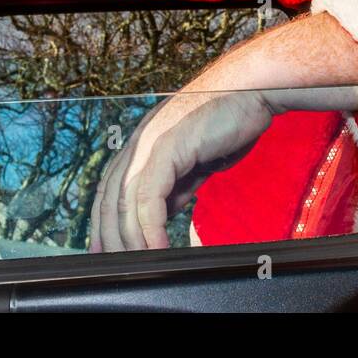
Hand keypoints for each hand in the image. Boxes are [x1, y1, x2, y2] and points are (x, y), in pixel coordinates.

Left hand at [88, 88, 273, 252]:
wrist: (253, 90)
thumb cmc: (231, 120)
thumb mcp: (197, 161)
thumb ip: (176, 184)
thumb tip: (162, 214)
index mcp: (143, 143)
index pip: (111, 189)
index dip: (105, 222)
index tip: (106, 250)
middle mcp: (139, 142)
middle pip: (110, 198)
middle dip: (110, 237)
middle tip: (117, 267)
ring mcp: (150, 143)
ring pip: (126, 201)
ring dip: (131, 239)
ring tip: (141, 264)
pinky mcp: (167, 148)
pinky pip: (150, 197)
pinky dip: (151, 227)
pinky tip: (158, 246)